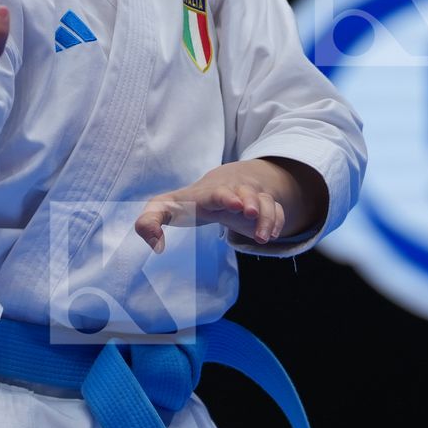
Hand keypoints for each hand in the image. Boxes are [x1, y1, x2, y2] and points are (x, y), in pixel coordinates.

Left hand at [134, 159, 316, 253]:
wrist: (224, 183)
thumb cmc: (191, 201)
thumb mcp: (166, 207)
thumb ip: (149, 222)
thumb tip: (154, 245)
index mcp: (210, 192)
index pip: (217, 192)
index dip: (224, 197)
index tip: (231, 204)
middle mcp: (234, 191)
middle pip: (247, 193)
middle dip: (251, 202)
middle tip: (251, 213)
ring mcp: (252, 198)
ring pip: (267, 202)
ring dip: (267, 217)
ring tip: (264, 237)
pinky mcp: (265, 206)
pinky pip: (278, 210)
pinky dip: (279, 221)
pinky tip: (273, 234)